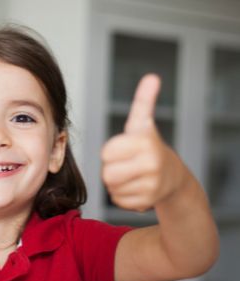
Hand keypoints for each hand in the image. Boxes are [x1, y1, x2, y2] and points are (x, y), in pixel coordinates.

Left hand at [101, 74, 186, 211]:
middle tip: (127, 164)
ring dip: (116, 183)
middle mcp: (151, 163)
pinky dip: (123, 196)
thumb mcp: (143, 123)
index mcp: (145, 142)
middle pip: (107, 173)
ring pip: (111, 188)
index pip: (106, 153)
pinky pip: (118, 200)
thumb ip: (143, 101)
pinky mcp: (148, 202)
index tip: (125, 149)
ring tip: (132, 175)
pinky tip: (137, 188)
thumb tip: (152, 77)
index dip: (111, 151)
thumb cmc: (148, 147)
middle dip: (112, 169)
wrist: (174, 177)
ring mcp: (151, 185)